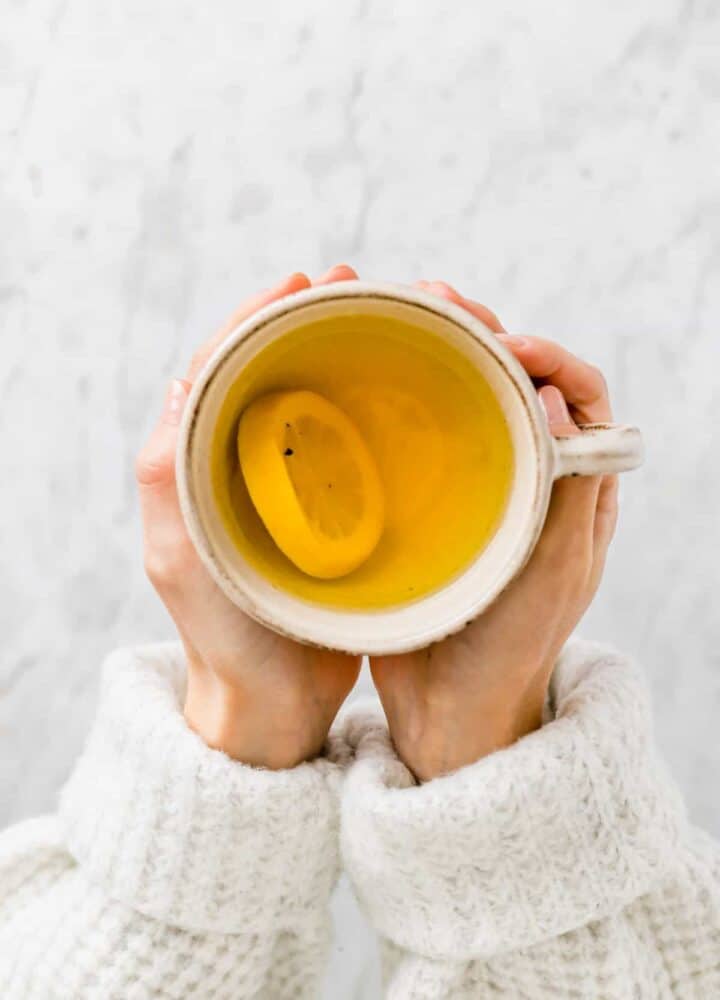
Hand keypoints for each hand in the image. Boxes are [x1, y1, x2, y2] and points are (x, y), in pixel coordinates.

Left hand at [136, 265, 361, 767]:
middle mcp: (242, 466)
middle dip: (310, 319)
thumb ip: (168, 475)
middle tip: (357, 283)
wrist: (272, 704)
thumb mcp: (182, 558)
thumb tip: (181, 378)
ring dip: (347, 354)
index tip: (304, 281)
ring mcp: (288, 487)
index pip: (222, 367)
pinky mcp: (330, 512)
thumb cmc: (225, 637)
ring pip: (314, 399)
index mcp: (200, 464)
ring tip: (395, 317)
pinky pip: (350, 444)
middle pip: (273, 370)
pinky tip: (411, 389)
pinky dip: (375, 407)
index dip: (258, 316)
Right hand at [370, 281, 618, 780]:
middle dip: (486, 333)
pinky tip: (369, 377)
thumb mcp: (554, 571)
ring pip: (468, 398)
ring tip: (401, 316)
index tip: (504, 341)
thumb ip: (569, 489)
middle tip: (439, 301)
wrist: (457, 708)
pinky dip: (402, 396)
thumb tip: (557, 396)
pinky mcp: (429, 502)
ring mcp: (476, 487)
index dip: (548, 356)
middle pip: (519, 381)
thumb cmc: (514, 645)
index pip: (579, 394)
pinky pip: (421, 434)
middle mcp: (528, 476)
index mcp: (573, 486)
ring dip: (442, 352)